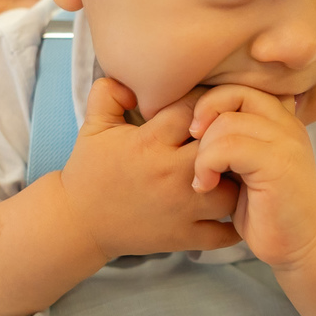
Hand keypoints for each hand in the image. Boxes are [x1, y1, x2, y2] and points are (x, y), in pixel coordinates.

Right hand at [59, 78, 240, 259]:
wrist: (78, 222)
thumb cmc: (90, 170)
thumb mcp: (94, 125)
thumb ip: (110, 92)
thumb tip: (134, 78)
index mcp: (149, 143)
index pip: (194, 109)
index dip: (206, 103)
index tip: (207, 108)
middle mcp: (169, 174)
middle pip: (222, 147)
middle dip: (230, 140)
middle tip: (234, 138)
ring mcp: (179, 208)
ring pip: (231, 191)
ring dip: (238, 183)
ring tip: (236, 173)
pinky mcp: (183, 237)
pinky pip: (224, 234)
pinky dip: (236, 225)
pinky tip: (236, 210)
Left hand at [189, 85, 315, 268]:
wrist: (303, 245)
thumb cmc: (268, 211)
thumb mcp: (246, 168)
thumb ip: (232, 141)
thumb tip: (191, 122)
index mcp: (279, 121)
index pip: (240, 88)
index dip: (211, 103)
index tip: (195, 132)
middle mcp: (286, 124)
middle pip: (234, 94)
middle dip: (204, 117)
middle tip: (193, 148)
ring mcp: (286, 142)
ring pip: (226, 122)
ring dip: (203, 151)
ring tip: (202, 178)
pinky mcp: (279, 163)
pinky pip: (229, 146)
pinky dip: (208, 165)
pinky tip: (206, 185)